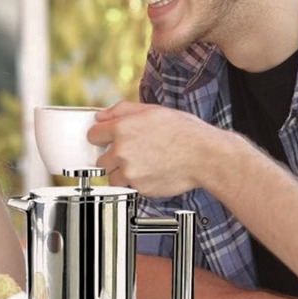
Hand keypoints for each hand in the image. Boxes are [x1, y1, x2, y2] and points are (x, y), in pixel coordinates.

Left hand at [87, 101, 222, 196]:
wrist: (205, 156)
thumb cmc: (183, 132)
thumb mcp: (152, 110)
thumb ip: (121, 110)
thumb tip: (100, 116)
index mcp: (122, 128)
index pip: (93, 135)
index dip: (101, 137)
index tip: (106, 141)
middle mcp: (121, 150)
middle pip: (100, 161)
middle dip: (112, 159)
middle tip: (131, 155)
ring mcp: (129, 171)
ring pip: (112, 177)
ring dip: (123, 174)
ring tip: (143, 166)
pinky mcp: (139, 188)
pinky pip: (129, 188)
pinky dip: (137, 184)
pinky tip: (152, 173)